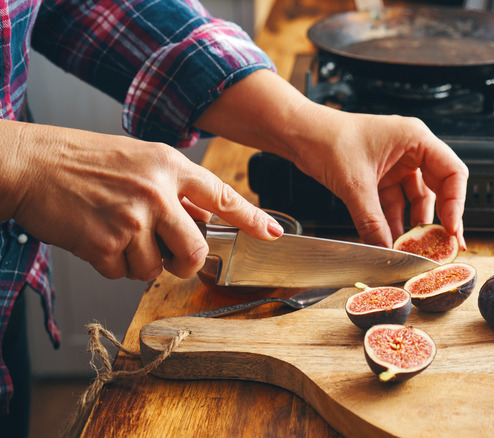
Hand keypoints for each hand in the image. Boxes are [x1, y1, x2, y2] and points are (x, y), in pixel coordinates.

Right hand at [0, 120, 279, 279]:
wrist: (31, 165)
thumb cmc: (83, 160)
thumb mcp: (139, 158)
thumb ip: (173, 185)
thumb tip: (201, 217)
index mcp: (169, 165)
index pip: (222, 196)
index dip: (251, 218)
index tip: (271, 234)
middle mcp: (157, 192)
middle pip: (196, 249)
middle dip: (187, 262)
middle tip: (172, 258)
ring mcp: (132, 219)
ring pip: (156, 269)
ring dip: (139, 263)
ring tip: (117, 235)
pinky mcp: (105, 244)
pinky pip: (123, 274)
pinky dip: (112, 265)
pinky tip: (96, 239)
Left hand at [290, 109, 468, 248]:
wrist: (299, 135)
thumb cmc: (327, 139)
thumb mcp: (355, 185)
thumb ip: (373, 221)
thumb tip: (386, 250)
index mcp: (415, 138)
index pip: (453, 173)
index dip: (456, 204)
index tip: (451, 230)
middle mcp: (411, 150)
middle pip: (439, 189)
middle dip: (438, 219)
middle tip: (441, 245)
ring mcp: (396, 164)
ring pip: (415, 201)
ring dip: (411, 225)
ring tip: (411, 248)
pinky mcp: (381, 177)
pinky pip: (395, 204)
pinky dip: (393, 222)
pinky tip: (390, 241)